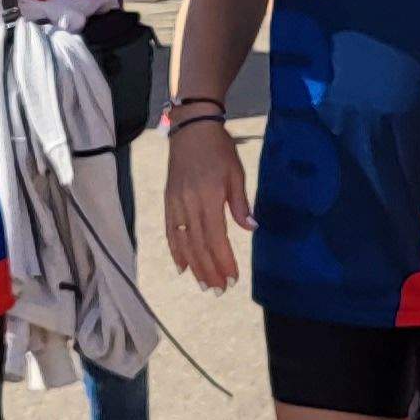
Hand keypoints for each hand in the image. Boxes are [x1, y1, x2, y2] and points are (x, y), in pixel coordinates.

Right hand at [160, 118, 253, 291]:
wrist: (191, 129)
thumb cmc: (219, 149)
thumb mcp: (236, 172)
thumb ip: (240, 203)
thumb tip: (251, 228)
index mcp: (208, 197)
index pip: (216, 237)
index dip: (223, 260)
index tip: (233, 278)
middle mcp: (188, 204)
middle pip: (198, 245)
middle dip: (209, 270)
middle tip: (219, 290)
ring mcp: (175, 203)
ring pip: (183, 242)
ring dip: (194, 266)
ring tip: (204, 284)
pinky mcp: (168, 201)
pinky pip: (170, 231)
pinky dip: (176, 251)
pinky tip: (182, 267)